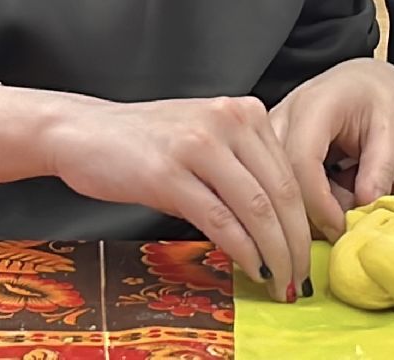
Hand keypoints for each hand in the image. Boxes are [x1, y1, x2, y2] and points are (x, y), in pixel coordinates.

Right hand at [46, 96, 309, 299]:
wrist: (84, 131)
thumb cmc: (145, 143)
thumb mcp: (205, 141)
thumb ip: (242, 169)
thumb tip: (278, 225)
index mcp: (244, 112)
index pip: (290, 173)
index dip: (306, 220)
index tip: (309, 252)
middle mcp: (228, 121)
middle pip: (280, 192)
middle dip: (296, 243)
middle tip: (300, 278)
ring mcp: (198, 145)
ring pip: (255, 208)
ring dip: (274, 253)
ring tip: (280, 281)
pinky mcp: (168, 174)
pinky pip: (219, 219)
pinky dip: (242, 250)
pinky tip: (251, 268)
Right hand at [270, 58, 393, 241]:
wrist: (361, 78)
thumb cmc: (378, 96)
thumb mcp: (392, 126)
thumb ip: (381, 167)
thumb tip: (364, 210)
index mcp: (313, 107)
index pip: (302, 164)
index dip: (321, 206)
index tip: (343, 230)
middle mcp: (281, 118)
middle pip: (279, 181)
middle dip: (311, 215)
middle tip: (346, 225)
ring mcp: (268, 134)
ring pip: (271, 189)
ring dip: (305, 211)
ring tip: (342, 203)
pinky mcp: (265, 148)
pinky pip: (272, 186)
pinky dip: (300, 203)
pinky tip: (328, 198)